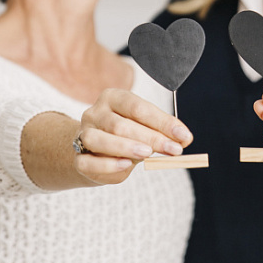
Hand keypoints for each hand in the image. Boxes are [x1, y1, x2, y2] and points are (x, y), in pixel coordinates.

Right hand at [73, 88, 193, 185]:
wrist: (95, 152)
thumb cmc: (125, 136)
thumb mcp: (145, 128)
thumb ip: (163, 132)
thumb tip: (184, 138)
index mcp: (113, 98)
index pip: (138, 108)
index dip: (163, 122)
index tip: (184, 136)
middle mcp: (95, 113)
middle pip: (121, 124)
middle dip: (151, 137)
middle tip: (174, 149)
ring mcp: (83, 134)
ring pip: (100, 139)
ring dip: (126, 147)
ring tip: (148, 154)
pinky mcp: (78, 158)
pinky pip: (88, 162)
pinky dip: (108, 164)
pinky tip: (125, 165)